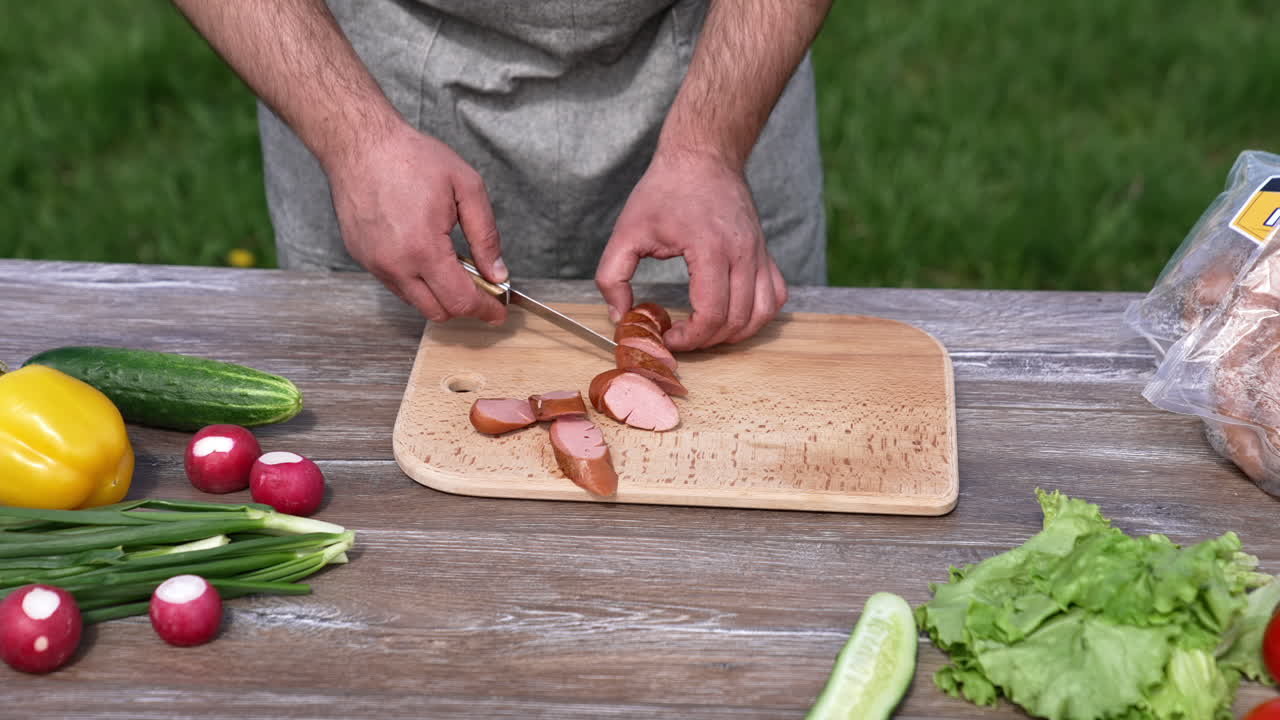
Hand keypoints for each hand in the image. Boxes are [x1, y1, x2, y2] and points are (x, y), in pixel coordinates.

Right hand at [325, 121, 508, 324]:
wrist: (360, 143)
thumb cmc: (412, 158)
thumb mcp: (466, 188)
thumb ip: (485, 236)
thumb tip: (497, 273)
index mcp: (423, 248)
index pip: (460, 301)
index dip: (485, 310)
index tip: (498, 312)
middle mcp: (395, 264)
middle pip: (438, 311)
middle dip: (464, 305)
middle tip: (482, 287)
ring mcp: (375, 264)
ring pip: (415, 301)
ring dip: (439, 293)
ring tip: (453, 264)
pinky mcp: (362, 257)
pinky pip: (395, 284)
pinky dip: (416, 280)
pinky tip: (426, 254)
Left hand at [595, 149, 787, 350]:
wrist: (702, 155)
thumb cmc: (664, 190)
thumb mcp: (626, 231)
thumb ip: (613, 276)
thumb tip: (620, 315)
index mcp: (710, 248)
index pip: (712, 314)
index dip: (690, 338)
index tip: (669, 337)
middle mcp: (743, 253)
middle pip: (737, 320)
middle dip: (707, 340)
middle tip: (682, 336)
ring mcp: (759, 252)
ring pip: (762, 314)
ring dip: (735, 333)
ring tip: (706, 330)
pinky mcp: (765, 251)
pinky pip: (776, 295)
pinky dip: (758, 315)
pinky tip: (733, 314)